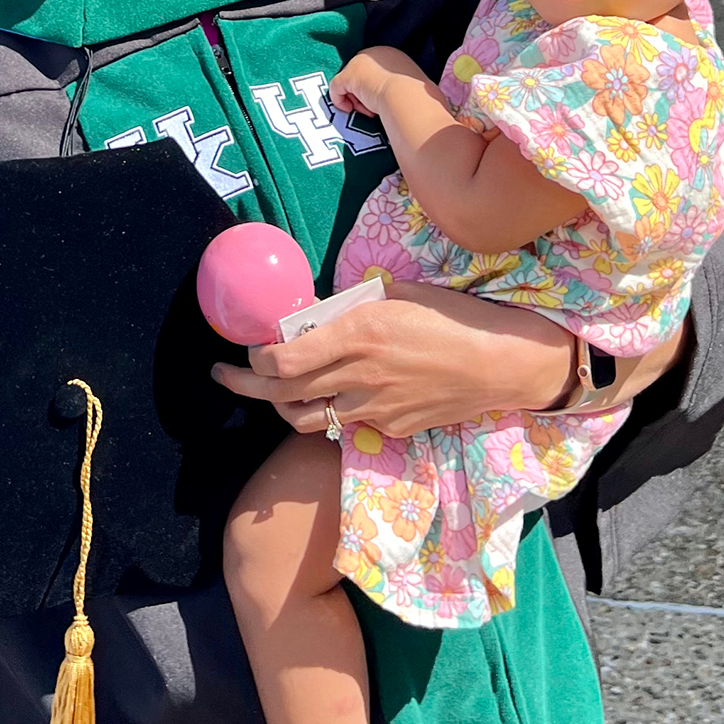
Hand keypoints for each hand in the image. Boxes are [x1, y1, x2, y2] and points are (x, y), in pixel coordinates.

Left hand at [212, 282, 575, 436]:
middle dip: (244, 386)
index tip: (247, 348)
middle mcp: (359, 376)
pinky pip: (347, 423)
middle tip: (224, 375)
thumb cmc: (452, 315)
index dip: (255, 359)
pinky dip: (332, 410)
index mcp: (358, 335)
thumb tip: (316, 314)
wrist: (500, 362)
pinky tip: (336, 394)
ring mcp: (373, 409)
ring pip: (307, 417)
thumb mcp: (398, 295)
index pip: (283, 360)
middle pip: (282, 393)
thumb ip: (352, 308)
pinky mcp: (390, 429)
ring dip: (282, 405)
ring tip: (269, 391)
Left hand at [329, 44, 429, 120]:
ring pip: (349, 84)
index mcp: (392, 55)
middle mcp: (374, 53)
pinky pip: (335, 88)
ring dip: (357, 100)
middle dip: (364, 93)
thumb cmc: (414, 97)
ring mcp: (359, 62)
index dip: (375, 87)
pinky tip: (351, 109)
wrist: (407, 96)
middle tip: (374, 109)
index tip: (382, 102)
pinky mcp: (347, 76)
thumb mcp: (410, 87)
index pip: (375, 70)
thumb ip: (400, 86)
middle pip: (360, 76)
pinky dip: (340, 101)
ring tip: (370, 110)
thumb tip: (399, 99)